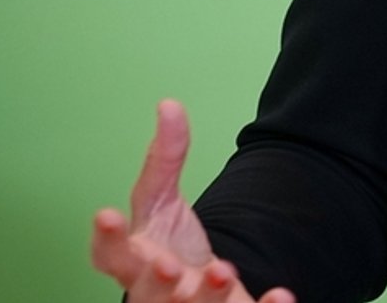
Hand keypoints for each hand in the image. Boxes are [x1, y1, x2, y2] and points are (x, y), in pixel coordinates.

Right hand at [89, 100, 295, 302]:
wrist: (196, 292)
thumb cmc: (167, 249)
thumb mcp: (161, 201)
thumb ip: (164, 159)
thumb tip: (170, 104)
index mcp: (134, 262)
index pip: (109, 255)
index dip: (107, 239)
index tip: (105, 214)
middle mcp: (155, 292)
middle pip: (148, 292)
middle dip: (157, 282)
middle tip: (169, 268)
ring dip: (207, 295)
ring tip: (225, 271)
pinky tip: (280, 295)